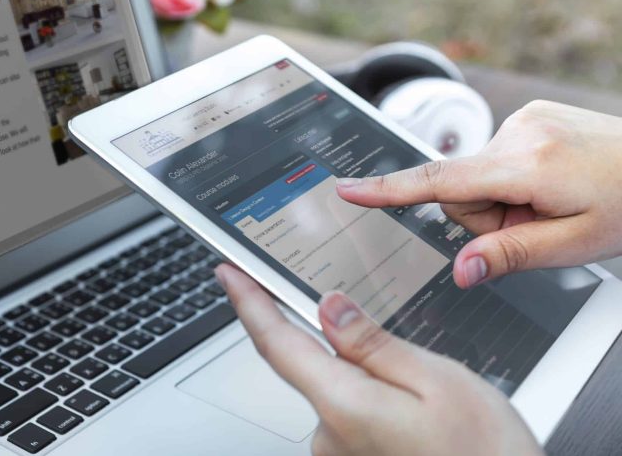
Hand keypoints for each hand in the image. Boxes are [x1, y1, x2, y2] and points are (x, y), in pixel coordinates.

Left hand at [215, 264, 542, 455]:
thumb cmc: (483, 452)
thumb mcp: (436, 378)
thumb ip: (373, 343)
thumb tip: (329, 308)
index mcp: (344, 405)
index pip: (277, 343)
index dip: (248, 303)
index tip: (228, 273)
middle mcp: (330, 435)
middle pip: (312, 364)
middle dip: (347, 347)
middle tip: (407, 365)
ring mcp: (339, 453)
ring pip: (338, 388)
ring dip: (369, 378)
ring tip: (427, 399)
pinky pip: (349, 412)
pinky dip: (371, 399)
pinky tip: (413, 413)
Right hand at [337, 100, 621, 286]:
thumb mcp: (577, 245)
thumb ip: (511, 254)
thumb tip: (461, 269)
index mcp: (528, 164)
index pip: (441, 182)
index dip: (389, 190)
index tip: (348, 190)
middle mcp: (520, 131)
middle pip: (460, 189)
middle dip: (486, 215)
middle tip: (533, 224)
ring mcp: (525, 119)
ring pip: (478, 176)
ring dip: (502, 198)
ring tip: (548, 202)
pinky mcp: (530, 116)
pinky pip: (496, 158)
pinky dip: (513, 178)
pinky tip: (549, 183)